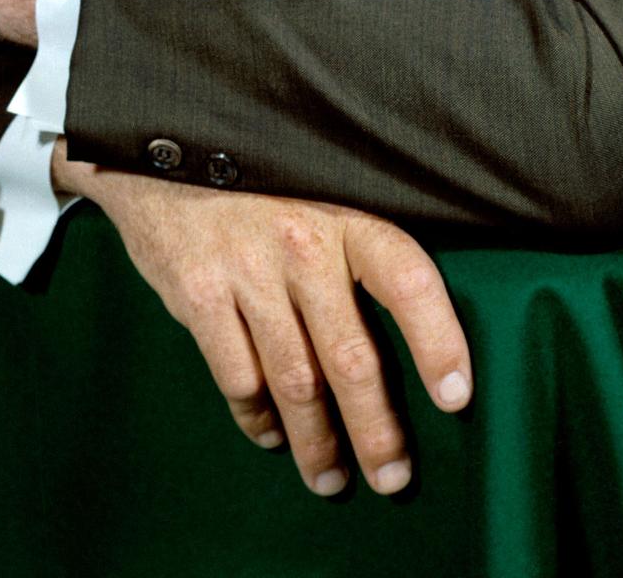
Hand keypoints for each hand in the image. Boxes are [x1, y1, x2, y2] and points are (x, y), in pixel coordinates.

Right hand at [63, 154, 471, 498]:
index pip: (408, 280)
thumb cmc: (262, 177)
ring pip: (295, 382)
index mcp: (346, 213)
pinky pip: (238, 378)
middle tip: (394, 478)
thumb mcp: (320, 187)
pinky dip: (257, 417)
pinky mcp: (198, 293)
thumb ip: (356, 244)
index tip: (457, 397)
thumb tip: (409, 324)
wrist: (165, 143)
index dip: (438, 341)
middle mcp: (303, 242)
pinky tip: (271, 434)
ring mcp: (247, 270)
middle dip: (376, 429)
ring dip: (317, 442)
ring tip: (331, 479)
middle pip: (351, 357)